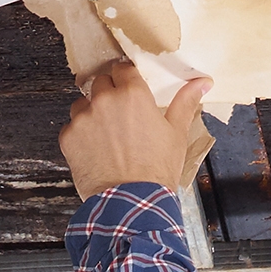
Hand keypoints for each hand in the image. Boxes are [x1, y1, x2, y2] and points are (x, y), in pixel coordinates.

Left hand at [58, 58, 210, 198]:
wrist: (132, 202)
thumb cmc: (156, 170)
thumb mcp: (177, 133)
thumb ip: (185, 102)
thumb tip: (202, 83)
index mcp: (132, 94)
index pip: (123, 69)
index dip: (126, 78)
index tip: (129, 88)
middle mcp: (104, 100)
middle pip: (101, 82)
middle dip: (108, 94)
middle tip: (120, 115)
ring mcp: (83, 118)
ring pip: (82, 103)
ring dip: (91, 112)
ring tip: (106, 135)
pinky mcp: (69, 137)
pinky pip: (72, 127)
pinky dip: (80, 136)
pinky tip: (95, 150)